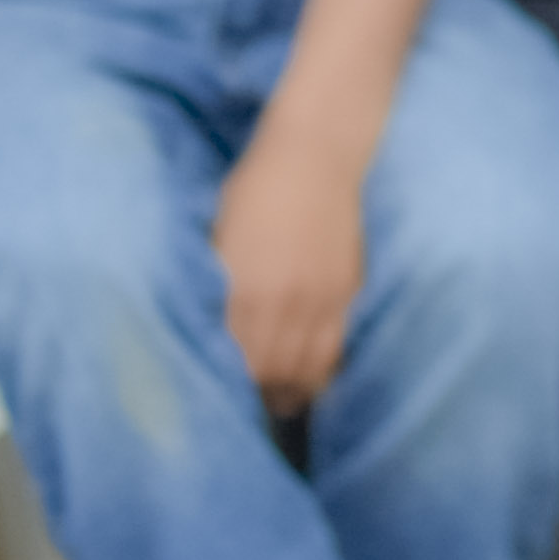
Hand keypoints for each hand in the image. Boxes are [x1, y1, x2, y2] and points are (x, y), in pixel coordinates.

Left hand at [214, 120, 367, 410]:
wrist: (315, 154)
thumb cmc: (252, 191)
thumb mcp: (218, 241)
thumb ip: (217, 293)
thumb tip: (209, 336)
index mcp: (244, 290)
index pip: (236, 362)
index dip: (228, 386)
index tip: (219, 398)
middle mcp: (285, 301)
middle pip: (271, 373)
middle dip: (258, 395)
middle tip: (247, 405)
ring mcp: (323, 297)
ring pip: (308, 369)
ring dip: (291, 390)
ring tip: (279, 400)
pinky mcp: (349, 289)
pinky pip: (336, 347)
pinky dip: (321, 370)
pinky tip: (308, 377)